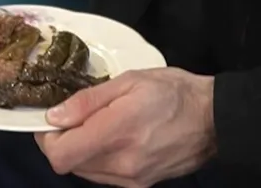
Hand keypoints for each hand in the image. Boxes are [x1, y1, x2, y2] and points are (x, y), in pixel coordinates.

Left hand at [34, 68, 216, 187]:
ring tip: (98, 126)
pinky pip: (104, 176)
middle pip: (69, 165)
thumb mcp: (129, 81)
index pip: (60, 155)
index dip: (46, 139)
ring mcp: (132, 179)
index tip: (51, 120)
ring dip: (81, 151)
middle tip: (74, 118)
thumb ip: (87, 101)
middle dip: (63, 142)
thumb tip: (54, 117)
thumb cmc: (173, 92)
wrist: (214, 119)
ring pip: (85, 172)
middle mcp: (122, 163)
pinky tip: (114, 139)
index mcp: (117, 132)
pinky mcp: (141, 185)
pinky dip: (99, 159)